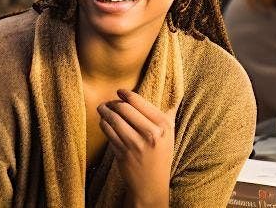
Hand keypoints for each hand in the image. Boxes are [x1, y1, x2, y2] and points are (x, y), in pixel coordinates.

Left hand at [97, 89, 173, 207]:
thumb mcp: (169, 134)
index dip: (126, 93)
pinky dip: (103, 124)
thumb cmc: (160, 154)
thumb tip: (173, 91)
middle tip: (109, 102)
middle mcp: (150, 134)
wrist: (151, 184)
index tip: (119, 91)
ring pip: (114, 119)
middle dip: (113, 103)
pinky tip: (103, 121)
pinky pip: (108, 132)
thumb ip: (167, 113)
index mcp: (163, 126)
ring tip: (102, 108)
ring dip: (104, 111)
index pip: (139, 102)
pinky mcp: (122, 153)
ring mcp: (135, 145)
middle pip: (124, 108)